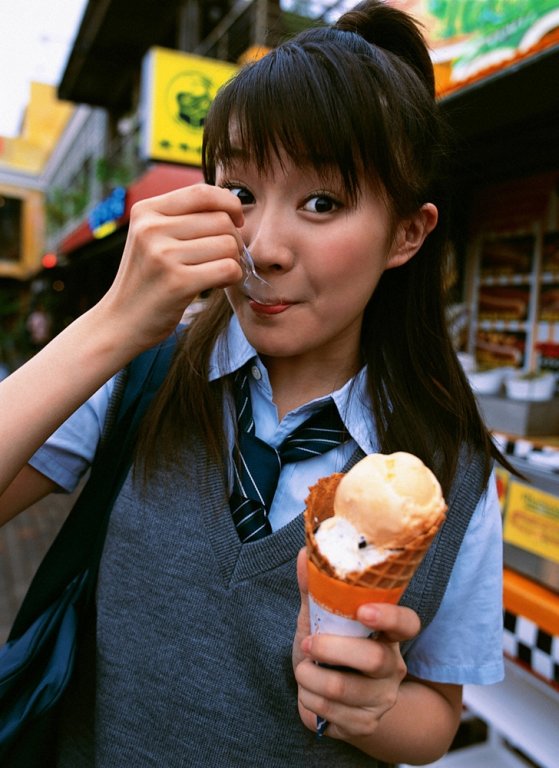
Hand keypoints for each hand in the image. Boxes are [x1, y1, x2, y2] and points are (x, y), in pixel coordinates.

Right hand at [96, 183, 244, 353]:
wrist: (120, 322)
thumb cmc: (146, 280)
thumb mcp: (151, 238)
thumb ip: (181, 218)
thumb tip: (230, 203)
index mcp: (146, 211)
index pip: (202, 192)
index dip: (229, 203)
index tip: (236, 220)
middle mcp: (151, 229)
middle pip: (221, 220)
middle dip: (233, 239)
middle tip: (224, 257)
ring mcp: (163, 256)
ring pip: (228, 245)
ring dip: (233, 261)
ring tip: (217, 272)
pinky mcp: (177, 283)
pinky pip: (227, 269)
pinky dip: (232, 277)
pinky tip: (218, 284)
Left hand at [293, 548, 420, 740]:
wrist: (331, 700)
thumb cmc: (329, 649)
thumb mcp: (321, 618)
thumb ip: (316, 589)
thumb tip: (305, 553)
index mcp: (387, 634)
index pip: (407, 623)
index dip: (390, 616)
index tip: (364, 611)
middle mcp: (393, 666)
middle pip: (373, 659)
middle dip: (332, 650)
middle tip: (308, 644)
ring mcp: (382, 697)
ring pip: (344, 689)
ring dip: (310, 676)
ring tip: (303, 668)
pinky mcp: (365, 723)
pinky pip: (331, 712)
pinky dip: (308, 699)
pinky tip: (308, 691)